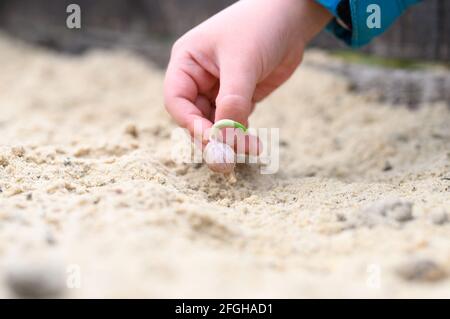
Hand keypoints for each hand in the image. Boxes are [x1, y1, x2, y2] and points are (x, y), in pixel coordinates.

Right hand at [164, 0, 330, 144]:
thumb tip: (225, 140)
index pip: (177, 101)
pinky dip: (242, 136)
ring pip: (216, 124)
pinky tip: (253, 144)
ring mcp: (219, 90)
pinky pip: (234, 123)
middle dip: (211, 138)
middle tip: (227, 161)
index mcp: (187, 63)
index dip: (190, 123)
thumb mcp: (243, 62)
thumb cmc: (260, 27)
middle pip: (195, 118)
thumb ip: (232, 101)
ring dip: (229, 140)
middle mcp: (199, 79)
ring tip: (249, 150)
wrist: (292, 18)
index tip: (211, 139)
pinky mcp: (239, 98)